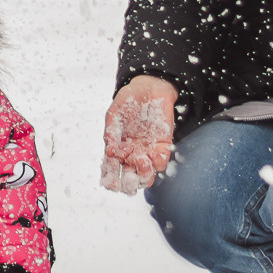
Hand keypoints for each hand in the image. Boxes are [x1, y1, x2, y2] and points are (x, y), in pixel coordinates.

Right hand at [100, 75, 178, 192]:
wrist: (150, 87)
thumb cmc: (129, 100)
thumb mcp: (115, 114)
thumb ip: (111, 132)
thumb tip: (110, 152)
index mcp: (118, 149)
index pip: (112, 170)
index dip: (111, 179)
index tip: (111, 184)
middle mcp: (132, 154)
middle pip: (130, 178)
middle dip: (129, 184)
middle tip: (129, 181)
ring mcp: (147, 151)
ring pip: (146, 174)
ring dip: (144, 174)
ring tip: (142, 161)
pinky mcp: (163, 146)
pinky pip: (161, 162)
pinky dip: (158, 164)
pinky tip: (153, 156)